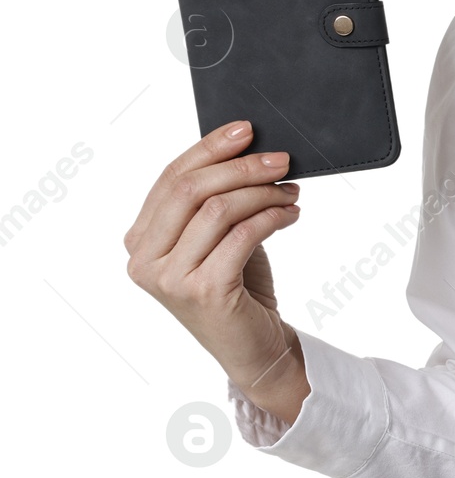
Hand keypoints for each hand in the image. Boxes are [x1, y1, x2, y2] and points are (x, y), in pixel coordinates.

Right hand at [125, 120, 309, 423]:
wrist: (255, 348)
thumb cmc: (238, 288)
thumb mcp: (221, 237)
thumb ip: (217, 200)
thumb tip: (248, 148)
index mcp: (140, 240)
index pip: (170, 179)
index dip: (209, 148)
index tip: (247, 129)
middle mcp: (144, 259)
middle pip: (190, 190)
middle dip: (241, 167)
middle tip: (282, 160)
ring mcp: (169, 278)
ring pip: (218, 210)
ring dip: (263, 193)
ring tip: (291, 190)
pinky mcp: (202, 291)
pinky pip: (241, 236)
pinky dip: (271, 217)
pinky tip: (291, 213)